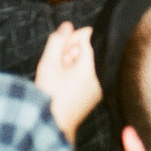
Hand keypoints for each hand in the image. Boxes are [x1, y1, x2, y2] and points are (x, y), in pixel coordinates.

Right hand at [35, 22, 101, 142]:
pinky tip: (66, 82)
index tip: (60, 51)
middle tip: (59, 64)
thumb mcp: (48, 63)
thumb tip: (66, 25)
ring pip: (89, 60)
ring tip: (61, 75)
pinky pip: (91, 73)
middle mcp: (102, 72)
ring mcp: (102, 83)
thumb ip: (58, 40)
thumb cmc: (49, 94)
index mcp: (93, 64)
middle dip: (72, 51)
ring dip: (73, 62)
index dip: (71, 39)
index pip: (88, 35)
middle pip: (90, 47)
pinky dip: (79, 73)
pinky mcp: (98, 92)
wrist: (53, 124)